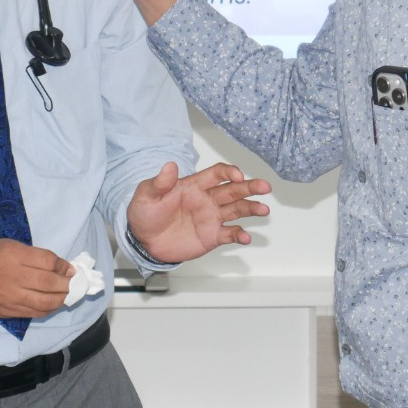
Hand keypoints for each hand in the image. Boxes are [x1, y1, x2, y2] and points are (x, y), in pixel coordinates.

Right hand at [0, 239, 72, 318]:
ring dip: (61, 299)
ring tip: (66, 295)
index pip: (47, 262)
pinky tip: (53, 303)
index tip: (70, 269)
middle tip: (74, 283)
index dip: (63, 266)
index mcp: (12, 255)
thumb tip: (63, 268)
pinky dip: (48, 309)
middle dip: (66, 284)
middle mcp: (10, 276)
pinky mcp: (6, 311)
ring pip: (44, 302)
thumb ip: (36, 256)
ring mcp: (8, 297)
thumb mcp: (10, 246)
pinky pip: (34, 313)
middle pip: (48, 283)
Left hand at [127, 161, 270, 263]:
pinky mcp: (211, 236)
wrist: (143, 241)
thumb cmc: (145, 214)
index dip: (228, 172)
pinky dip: (239, 235)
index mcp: (194, 185)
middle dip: (250, 187)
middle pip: (233, 190)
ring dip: (251, 208)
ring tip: (263, 210)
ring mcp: (211, 217)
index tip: (237, 175)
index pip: (216, 174)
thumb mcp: (146, 195)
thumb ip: (160, 183)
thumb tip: (169, 166)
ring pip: (237, 210)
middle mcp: (207, 199)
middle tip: (265, 187)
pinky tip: (245, 237)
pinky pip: (229, 234)